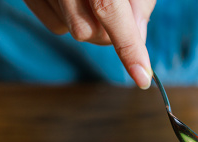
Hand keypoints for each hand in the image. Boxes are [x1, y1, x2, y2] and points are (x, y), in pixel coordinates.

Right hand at [24, 0, 154, 88]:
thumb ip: (140, 3)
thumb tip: (139, 38)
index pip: (110, 12)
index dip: (128, 49)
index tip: (142, 78)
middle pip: (89, 32)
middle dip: (109, 33)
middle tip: (118, 14)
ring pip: (72, 32)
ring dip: (90, 24)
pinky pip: (55, 26)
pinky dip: (69, 20)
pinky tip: (73, 0)